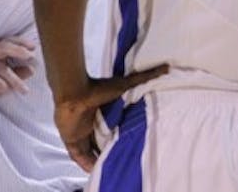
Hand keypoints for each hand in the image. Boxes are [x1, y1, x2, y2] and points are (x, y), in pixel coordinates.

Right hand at [0, 37, 35, 111]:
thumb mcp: (3, 81)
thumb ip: (16, 75)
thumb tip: (32, 70)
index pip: (7, 42)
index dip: (20, 42)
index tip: (33, 47)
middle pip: (2, 47)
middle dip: (17, 50)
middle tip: (30, 56)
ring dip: (13, 78)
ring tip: (24, 90)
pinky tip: (4, 87)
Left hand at [54, 64, 168, 171]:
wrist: (75, 95)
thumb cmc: (98, 90)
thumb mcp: (126, 83)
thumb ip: (146, 76)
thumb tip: (166, 67)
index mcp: (104, 114)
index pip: (113, 130)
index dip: (120, 138)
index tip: (131, 145)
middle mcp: (92, 123)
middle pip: (102, 141)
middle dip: (110, 150)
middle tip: (123, 159)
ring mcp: (80, 132)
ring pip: (91, 151)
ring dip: (98, 160)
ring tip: (111, 167)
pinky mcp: (71, 139)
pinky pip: (78, 156)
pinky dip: (85, 163)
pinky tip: (93, 170)